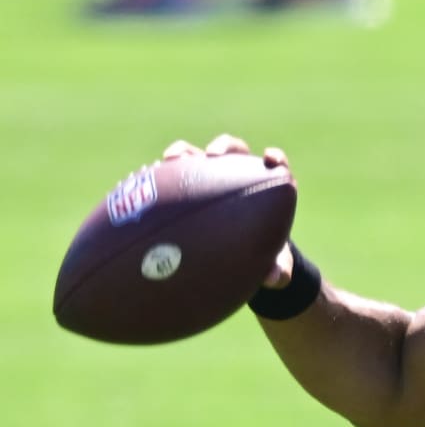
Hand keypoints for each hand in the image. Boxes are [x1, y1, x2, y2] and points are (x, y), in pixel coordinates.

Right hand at [162, 133, 293, 286]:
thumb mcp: (272, 266)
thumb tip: (275, 278)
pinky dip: (159, 176)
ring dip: (184, 152)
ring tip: (171, 158)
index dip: (275, 158)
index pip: (275, 165)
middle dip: (223, 147)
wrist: (238, 259)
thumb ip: (279, 271)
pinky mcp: (185, 186)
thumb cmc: (261, 256)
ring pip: (196, 156)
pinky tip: (142, 182)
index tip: (272, 158)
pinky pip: (170, 177)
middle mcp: (236, 175)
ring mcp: (209, 178)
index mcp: (264, 187)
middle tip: (213, 155)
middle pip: (232, 150)